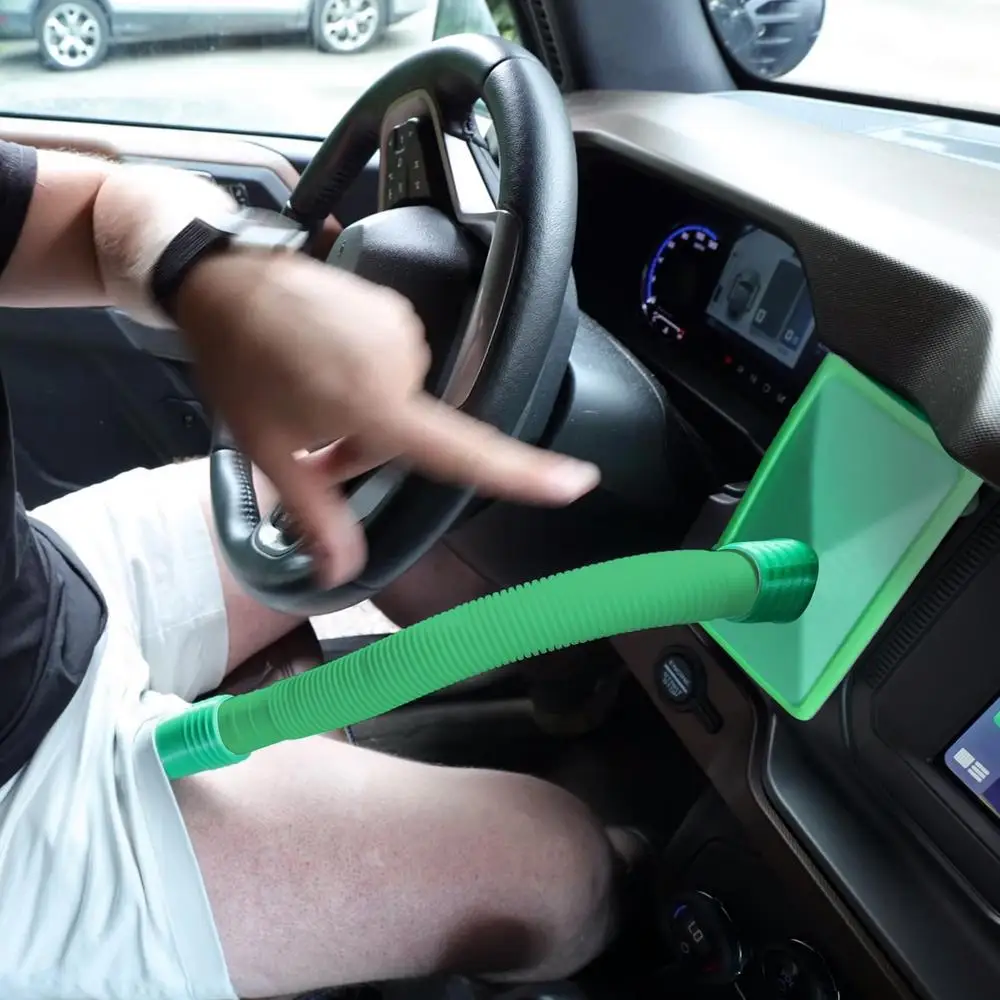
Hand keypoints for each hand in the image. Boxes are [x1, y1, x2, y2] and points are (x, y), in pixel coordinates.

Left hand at [175, 250, 600, 586]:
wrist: (220, 279)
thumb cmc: (239, 364)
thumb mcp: (269, 449)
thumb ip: (316, 514)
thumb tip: (343, 571)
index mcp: (376, 403)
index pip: (463, 449)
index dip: (524, 472)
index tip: (576, 481)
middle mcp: (402, 363)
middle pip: (414, 431)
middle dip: (370, 446)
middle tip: (312, 438)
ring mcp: (400, 328)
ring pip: (402, 397)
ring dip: (368, 410)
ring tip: (310, 396)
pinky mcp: (392, 307)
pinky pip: (395, 360)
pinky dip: (367, 375)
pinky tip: (322, 367)